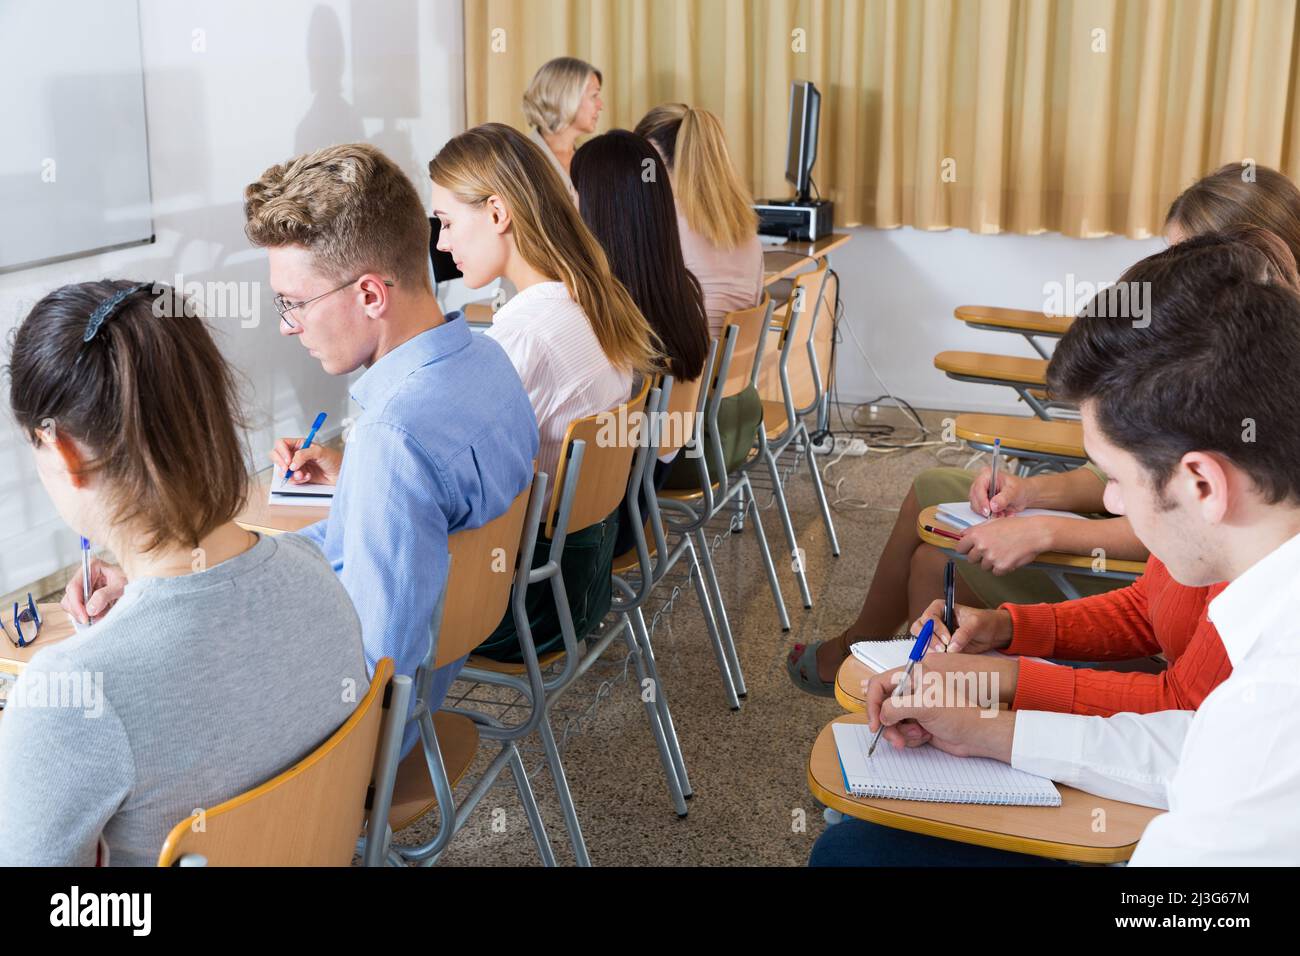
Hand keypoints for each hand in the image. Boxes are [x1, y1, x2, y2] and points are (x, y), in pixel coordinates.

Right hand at [62, 559, 126, 624]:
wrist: (138, 588)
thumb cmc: (131, 582)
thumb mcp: (121, 587)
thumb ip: (105, 595)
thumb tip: (89, 609)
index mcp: (92, 566)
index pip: (75, 586)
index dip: (76, 603)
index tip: (85, 616)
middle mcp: (84, 575)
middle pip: (70, 597)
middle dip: (79, 611)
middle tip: (91, 621)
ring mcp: (83, 587)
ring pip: (71, 605)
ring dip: (83, 614)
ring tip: (100, 616)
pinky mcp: (85, 598)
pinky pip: (79, 610)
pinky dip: (87, 616)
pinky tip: (100, 615)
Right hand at [270, 437, 341, 485]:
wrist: (340, 473)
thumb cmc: (334, 459)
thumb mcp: (320, 452)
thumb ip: (304, 454)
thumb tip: (292, 464)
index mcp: (299, 444)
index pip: (281, 443)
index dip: (282, 452)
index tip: (289, 460)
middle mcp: (295, 454)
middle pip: (276, 456)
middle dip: (281, 464)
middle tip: (288, 470)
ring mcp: (296, 466)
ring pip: (281, 470)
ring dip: (291, 474)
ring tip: (303, 475)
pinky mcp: (299, 476)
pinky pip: (290, 479)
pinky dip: (297, 480)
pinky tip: (307, 477)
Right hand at [866, 665, 1014, 758]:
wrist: (976, 736)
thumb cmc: (959, 715)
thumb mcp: (924, 706)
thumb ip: (896, 707)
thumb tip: (881, 716)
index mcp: (912, 676)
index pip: (879, 684)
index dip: (872, 703)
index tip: (874, 723)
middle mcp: (910, 689)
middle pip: (882, 705)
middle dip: (888, 724)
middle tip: (895, 738)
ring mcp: (913, 706)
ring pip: (890, 721)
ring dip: (900, 733)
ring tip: (919, 735)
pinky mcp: (917, 721)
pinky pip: (900, 731)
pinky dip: (909, 738)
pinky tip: (925, 736)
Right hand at [912, 599, 1012, 653]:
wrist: (993, 634)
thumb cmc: (985, 622)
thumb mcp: (976, 623)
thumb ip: (964, 633)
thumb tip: (951, 647)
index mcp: (941, 608)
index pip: (929, 616)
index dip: (935, 628)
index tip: (947, 639)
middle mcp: (935, 620)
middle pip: (919, 627)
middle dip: (928, 639)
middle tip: (942, 649)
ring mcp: (936, 634)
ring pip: (921, 640)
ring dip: (929, 647)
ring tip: (944, 653)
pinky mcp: (940, 646)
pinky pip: (929, 650)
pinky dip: (932, 655)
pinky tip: (942, 658)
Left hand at [955, 517, 1049, 574]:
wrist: (1034, 533)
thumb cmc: (1015, 526)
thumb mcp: (992, 522)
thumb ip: (975, 530)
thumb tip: (962, 535)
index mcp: (977, 535)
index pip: (960, 548)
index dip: (965, 549)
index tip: (969, 550)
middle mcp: (981, 547)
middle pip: (971, 559)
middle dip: (979, 557)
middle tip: (991, 550)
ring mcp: (991, 558)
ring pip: (984, 567)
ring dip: (991, 562)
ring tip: (1003, 552)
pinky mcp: (1001, 567)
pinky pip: (996, 572)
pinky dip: (1002, 568)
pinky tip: (1009, 558)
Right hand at [970, 466, 1032, 517]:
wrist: (1024, 495)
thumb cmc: (1020, 488)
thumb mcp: (1014, 491)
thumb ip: (1004, 498)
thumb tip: (993, 505)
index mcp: (987, 475)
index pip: (978, 488)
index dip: (982, 500)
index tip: (988, 510)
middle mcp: (981, 483)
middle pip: (974, 498)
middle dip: (985, 509)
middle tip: (996, 514)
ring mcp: (981, 493)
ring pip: (976, 506)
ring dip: (989, 513)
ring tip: (1002, 513)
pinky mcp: (982, 502)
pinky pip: (981, 512)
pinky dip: (991, 515)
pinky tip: (1002, 513)